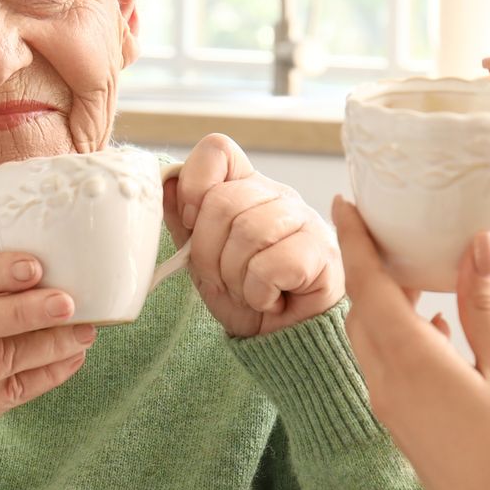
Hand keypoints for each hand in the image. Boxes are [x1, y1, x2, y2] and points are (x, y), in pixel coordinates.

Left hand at [164, 134, 343, 338]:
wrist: (280, 340)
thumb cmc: (245, 295)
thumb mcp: (203, 256)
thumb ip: (184, 219)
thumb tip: (165, 181)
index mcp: (247, 187)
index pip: (218, 150)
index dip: (194, 185)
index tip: (191, 223)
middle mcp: (278, 195)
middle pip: (223, 201)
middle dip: (208, 252)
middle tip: (222, 278)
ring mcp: (304, 220)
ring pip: (248, 232)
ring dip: (234, 276)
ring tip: (247, 290)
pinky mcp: (323, 253)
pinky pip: (271, 265)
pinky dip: (259, 292)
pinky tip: (270, 299)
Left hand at [333, 196, 489, 489]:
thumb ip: (484, 305)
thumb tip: (475, 243)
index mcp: (406, 358)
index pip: (367, 282)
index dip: (354, 239)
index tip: (344, 201)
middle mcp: (386, 380)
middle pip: (363, 307)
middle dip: (369, 264)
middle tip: (387, 226)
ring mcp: (393, 407)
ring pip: (374, 338)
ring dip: (387, 300)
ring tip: (418, 268)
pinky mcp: (406, 427)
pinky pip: (390, 365)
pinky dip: (405, 334)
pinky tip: (441, 327)